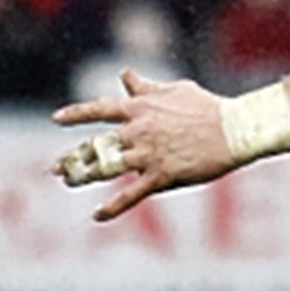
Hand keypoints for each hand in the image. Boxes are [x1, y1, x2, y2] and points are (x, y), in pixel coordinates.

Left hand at [53, 69, 235, 222]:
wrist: (233, 130)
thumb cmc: (207, 107)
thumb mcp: (174, 90)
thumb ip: (145, 87)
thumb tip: (125, 74)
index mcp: (139, 108)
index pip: (100, 110)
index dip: (77, 114)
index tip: (57, 119)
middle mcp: (138, 131)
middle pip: (97, 145)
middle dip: (74, 157)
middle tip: (56, 168)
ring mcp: (148, 154)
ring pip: (106, 168)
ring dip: (84, 176)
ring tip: (69, 182)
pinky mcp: (162, 175)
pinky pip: (131, 194)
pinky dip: (113, 207)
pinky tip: (97, 216)